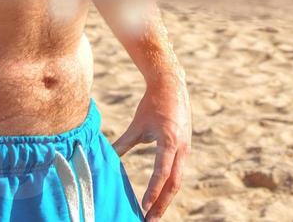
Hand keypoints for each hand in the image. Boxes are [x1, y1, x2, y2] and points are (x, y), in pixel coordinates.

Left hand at [112, 73, 191, 219]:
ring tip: (153, 213)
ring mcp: (186, 148)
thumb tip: (107, 159)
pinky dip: (169, 186)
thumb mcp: (137, 126)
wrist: (172, 85)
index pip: (162, 172)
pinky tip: (160, 195)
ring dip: (166, 198)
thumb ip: (123, 144)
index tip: (144, 206)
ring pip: (178, 179)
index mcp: (170, 141)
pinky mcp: (186, 147)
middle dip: (162, 204)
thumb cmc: (152, 104)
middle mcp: (182, 147)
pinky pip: (178, 171)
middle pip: (174, 183)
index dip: (153, 190)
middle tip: (149, 220)